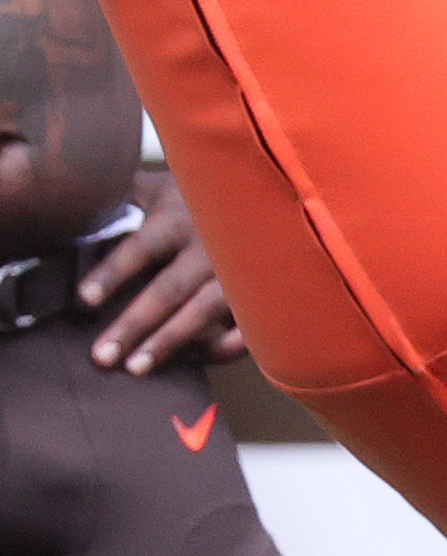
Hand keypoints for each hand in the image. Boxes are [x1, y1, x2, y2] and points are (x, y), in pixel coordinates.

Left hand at [79, 190, 246, 374]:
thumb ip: (121, 194)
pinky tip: (199, 360)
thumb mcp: (158, 187)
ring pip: (203, 311)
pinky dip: (227, 345)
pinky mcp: (260, 292)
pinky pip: (248, 326)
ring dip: (170, 341)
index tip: (85, 300)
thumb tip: (75, 201)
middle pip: (169, 289)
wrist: (262, 195)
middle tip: (102, 356)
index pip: (142, 248)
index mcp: (179, 218)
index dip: (114, 273)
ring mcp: (237, 271)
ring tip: (136, 368)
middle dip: (134, 324)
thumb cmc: (195, 198)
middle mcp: (209, 246)